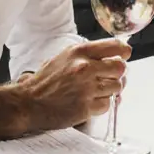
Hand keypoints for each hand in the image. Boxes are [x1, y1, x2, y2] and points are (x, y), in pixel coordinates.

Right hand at [17, 38, 131, 131]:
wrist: (28, 103)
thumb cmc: (44, 81)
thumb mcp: (62, 58)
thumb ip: (85, 56)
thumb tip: (110, 57)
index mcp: (78, 52)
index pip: (114, 47)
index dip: (123, 51)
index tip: (125, 54)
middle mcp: (85, 67)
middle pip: (120, 68)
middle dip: (117, 73)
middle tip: (109, 77)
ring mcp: (87, 88)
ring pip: (117, 87)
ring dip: (110, 90)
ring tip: (96, 91)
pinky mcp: (86, 107)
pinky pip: (107, 104)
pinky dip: (101, 104)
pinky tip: (89, 102)